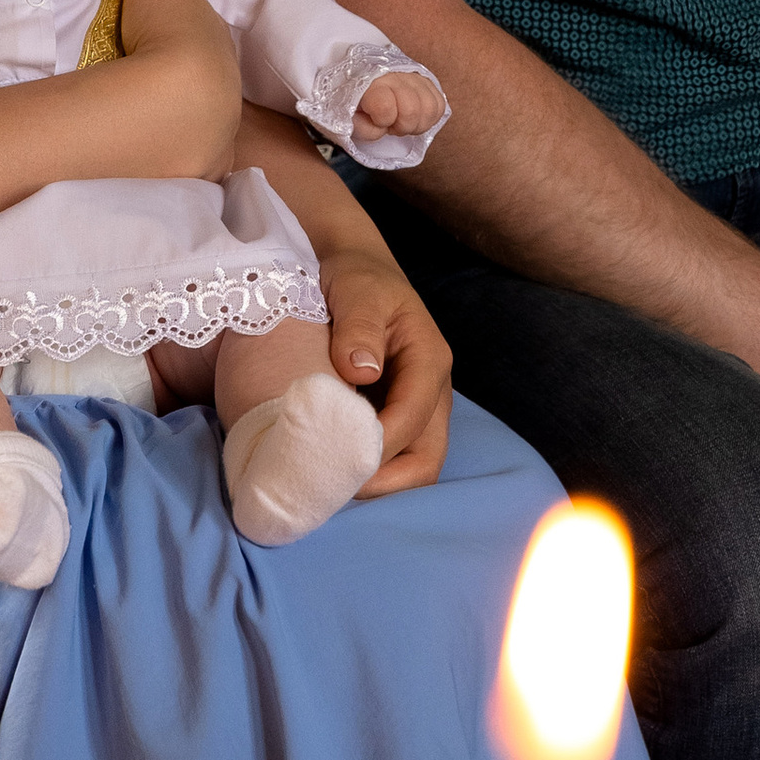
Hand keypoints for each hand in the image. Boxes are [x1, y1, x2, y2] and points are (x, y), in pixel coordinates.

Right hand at [118, 0, 242, 175]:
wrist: (171, 102)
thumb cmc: (169, 35)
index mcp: (220, 55)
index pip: (207, 50)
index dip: (187, 47)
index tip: (163, 50)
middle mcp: (226, 98)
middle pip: (207, 94)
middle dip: (185, 94)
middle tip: (148, 93)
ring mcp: (213, 140)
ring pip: (198, 133)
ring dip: (177, 132)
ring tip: (141, 132)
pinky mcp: (192, 175)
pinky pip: (180, 168)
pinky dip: (165, 165)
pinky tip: (144, 167)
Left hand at [317, 242, 452, 494]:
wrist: (355, 269)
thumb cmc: (357, 277)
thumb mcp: (358, 289)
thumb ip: (359, 326)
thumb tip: (360, 371)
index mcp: (430, 361)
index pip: (413, 421)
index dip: (377, 447)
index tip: (332, 458)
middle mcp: (432, 393)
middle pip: (426, 460)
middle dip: (385, 483)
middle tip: (332, 490)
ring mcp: (417, 409)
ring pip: (411, 466)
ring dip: (376, 484)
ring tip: (327, 488)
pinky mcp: (396, 417)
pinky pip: (392, 458)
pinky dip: (367, 473)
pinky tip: (327, 472)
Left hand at [349, 71, 447, 147]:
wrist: (362, 79)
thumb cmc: (355, 103)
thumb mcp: (346, 116)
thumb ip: (360, 127)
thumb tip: (379, 128)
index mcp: (371, 82)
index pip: (385, 106)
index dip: (382, 121)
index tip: (376, 120)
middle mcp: (396, 75)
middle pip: (412, 110)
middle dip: (401, 126)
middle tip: (390, 123)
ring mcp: (415, 77)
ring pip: (430, 108)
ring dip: (417, 123)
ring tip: (402, 120)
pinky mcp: (429, 82)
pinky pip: (439, 106)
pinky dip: (428, 118)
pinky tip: (414, 117)